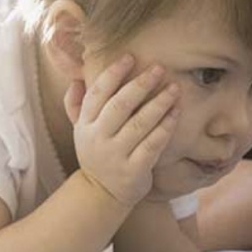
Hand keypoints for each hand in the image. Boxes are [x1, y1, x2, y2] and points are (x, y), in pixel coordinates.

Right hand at [64, 55, 179, 205]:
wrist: (101, 194)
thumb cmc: (97, 152)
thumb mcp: (80, 130)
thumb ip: (75, 104)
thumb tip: (77, 79)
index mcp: (85, 124)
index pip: (97, 94)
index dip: (113, 74)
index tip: (130, 57)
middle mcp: (98, 138)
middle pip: (119, 106)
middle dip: (140, 85)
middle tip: (159, 68)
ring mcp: (116, 155)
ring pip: (139, 124)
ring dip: (158, 104)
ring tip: (174, 88)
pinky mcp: (134, 170)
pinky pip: (152, 145)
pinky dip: (165, 128)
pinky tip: (176, 113)